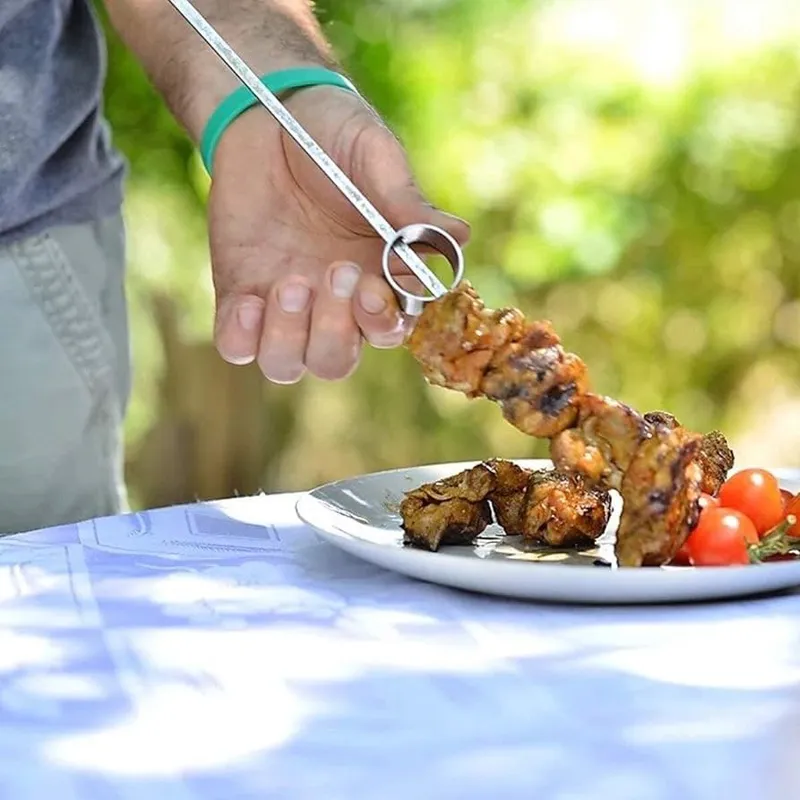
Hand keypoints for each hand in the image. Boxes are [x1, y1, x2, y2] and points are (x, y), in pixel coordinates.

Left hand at [208, 85, 469, 383]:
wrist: (264, 111)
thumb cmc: (332, 133)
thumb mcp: (374, 158)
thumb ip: (408, 202)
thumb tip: (459, 237)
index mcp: (378, 278)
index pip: (390, 328)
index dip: (382, 320)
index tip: (371, 285)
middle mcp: (333, 303)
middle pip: (337, 361)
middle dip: (334, 331)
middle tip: (334, 271)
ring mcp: (285, 304)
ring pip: (288, 365)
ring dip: (288, 338)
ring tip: (288, 283)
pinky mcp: (240, 294)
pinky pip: (236, 346)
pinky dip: (240, 338)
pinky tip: (249, 300)